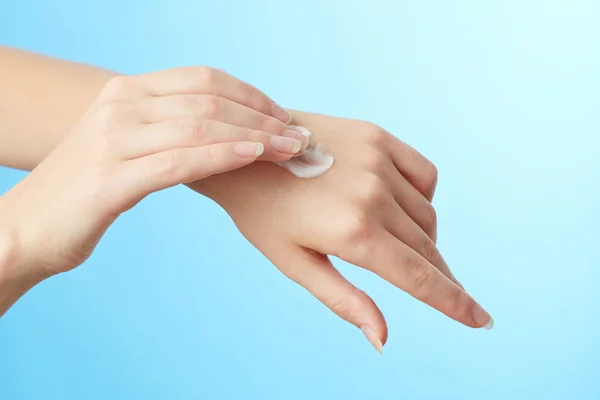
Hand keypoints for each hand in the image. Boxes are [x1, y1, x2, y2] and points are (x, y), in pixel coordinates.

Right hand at [0, 67, 309, 283]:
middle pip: (210, 99)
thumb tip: (226, 131)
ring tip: (291, 149)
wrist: (26, 228)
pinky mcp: (112, 178)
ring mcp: (113, 139)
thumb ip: (168, 130)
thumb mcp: (128, 145)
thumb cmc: (87, 190)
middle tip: (299, 136)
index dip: (252, 95)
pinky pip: (181, 159)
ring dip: (256, 135)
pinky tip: (254, 156)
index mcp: (126, 91)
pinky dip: (223, 154)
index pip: (204, 78)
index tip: (283, 116)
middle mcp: (120, 105)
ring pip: (201, 125)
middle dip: (264, 116)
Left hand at [190, 111, 492, 351]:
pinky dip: (424, 196)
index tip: (482, 319)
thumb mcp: (295, 263)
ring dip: (426, 238)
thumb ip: (344, 300)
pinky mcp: (377, 136)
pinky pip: (424, 174)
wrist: (243, 150)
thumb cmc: (262, 213)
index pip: (419, 277)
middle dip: (440, 274)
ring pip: (427, 213)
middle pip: (427, 248)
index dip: (454, 302)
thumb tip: (383, 340)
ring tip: (402, 246)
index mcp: (352, 233)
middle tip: (446, 290)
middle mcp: (373, 195)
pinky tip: (403, 206)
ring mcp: (378, 160)